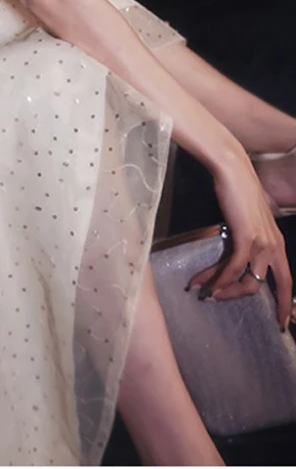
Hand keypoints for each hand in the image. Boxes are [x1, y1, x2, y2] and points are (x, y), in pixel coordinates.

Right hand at [187, 150, 292, 329]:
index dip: (285, 304)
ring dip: (225, 290)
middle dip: (245, 300)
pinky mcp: (247, 237)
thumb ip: (246, 240)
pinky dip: (220, 278)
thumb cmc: (237, 191)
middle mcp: (274, 246)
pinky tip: (207, 283)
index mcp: (277, 243)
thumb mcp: (247, 221)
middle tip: (218, 301)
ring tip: (205, 293)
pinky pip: (234, 267)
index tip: (282, 322)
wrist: (233, 170)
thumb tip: (233, 258)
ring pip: (248, 281)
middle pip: (267, 287)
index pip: (286, 281)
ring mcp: (262, 242)